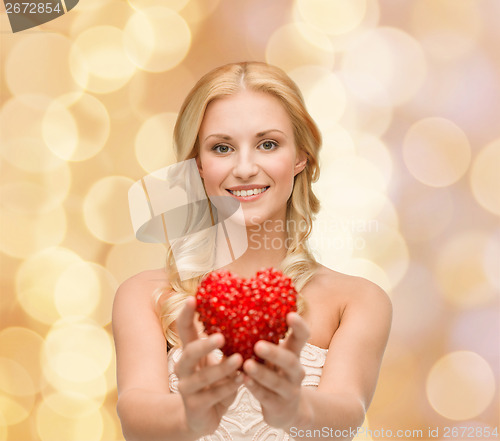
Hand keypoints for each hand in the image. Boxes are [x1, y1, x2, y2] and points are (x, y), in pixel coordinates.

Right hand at [175, 297, 242, 435]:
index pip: (184, 329)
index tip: (194, 298)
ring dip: (222, 367)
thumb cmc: (215, 382)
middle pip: (188, 352)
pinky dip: (228, 387)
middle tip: (221, 336)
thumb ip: (226, 344)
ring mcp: (187, 388)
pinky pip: (212, 395)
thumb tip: (246, 313)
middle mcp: (184, 368)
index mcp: (190, 352)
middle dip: (204, 344)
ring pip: (202, 376)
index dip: (186, 314)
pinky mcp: (194, 406)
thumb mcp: (218, 361)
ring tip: (239, 359)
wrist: (202, 418)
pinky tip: (242, 379)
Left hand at [242, 312, 309, 428]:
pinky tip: (244, 381)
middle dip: (275, 353)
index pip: (302, 337)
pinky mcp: (279, 406)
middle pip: (290, 361)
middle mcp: (295, 371)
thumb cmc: (274, 373)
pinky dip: (255, 388)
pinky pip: (267, 397)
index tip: (290, 314)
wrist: (287, 410)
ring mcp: (290, 390)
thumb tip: (238, 311)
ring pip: (277, 382)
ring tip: (247, 365)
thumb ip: (263, 339)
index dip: (299, 326)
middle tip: (258, 345)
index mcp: (294, 353)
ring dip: (261, 373)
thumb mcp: (274, 357)